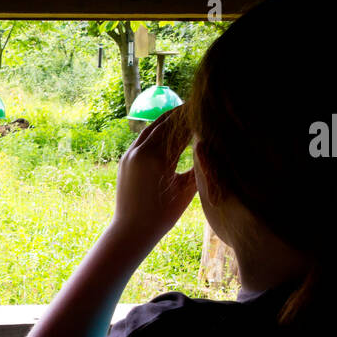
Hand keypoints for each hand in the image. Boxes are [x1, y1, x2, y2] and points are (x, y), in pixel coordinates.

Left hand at [112, 105, 196, 242]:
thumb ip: (200, 166)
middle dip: (181, 115)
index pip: (180, 130)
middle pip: (164, 123)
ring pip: (151, 128)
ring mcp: (130, 154)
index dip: (195, 120)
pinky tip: (166, 129)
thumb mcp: (187, 190)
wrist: (132, 230)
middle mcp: (141, 152)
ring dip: (167, 120)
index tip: (207, 112)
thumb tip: (212, 146)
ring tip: (183, 113)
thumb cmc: (164, 214)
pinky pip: (142, 139)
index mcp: (158, 159)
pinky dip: (155, 131)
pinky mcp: (125, 159)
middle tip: (196, 106)